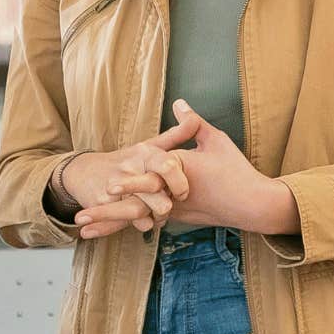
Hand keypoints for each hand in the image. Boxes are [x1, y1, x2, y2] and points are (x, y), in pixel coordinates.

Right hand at [60, 110, 201, 239]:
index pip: (168, 165)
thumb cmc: (124, 161)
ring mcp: (115, 187)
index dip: (180, 182)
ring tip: (157, 216)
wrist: (83, 172)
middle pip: (157, 192)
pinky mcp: (103, 203)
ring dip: (155, 217)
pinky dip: (141, 224)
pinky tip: (144, 221)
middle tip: (169, 207)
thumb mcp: (148, 146)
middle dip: (167, 205)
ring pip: (142, 210)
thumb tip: (194, 120)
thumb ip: (175, 136)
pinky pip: (127, 221)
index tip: (183, 193)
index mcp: (144, 153)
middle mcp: (130, 167)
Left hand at [98, 100, 299, 234]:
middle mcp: (172, 194)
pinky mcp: (176, 217)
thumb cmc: (235, 170)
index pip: (149, 178)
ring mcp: (173, 209)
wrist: (252, 203)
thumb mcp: (216, 140)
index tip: (105, 188)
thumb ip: (192, 123)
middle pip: (135, 204)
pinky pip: (144, 222)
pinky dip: (122, 225)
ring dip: (109, 221)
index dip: (127, 183)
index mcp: (179, 172)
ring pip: (136, 217)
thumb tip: (179, 102)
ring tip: (84, 228)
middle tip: (81, 216)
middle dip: (107, 210)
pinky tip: (104, 231)